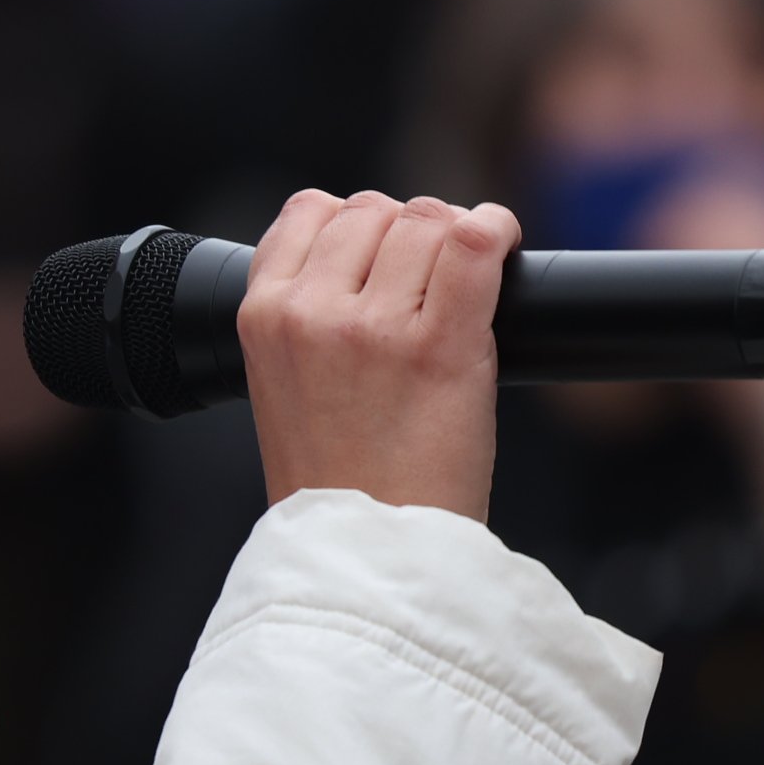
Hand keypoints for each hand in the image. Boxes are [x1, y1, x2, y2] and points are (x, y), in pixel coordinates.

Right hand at [240, 190, 520, 519]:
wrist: (370, 554)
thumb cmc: (341, 480)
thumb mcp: (285, 384)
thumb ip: (307, 312)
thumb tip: (375, 248)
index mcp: (262, 317)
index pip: (308, 211)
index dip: (357, 224)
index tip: (384, 254)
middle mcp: (310, 312)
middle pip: (373, 210)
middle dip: (409, 234)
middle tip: (429, 286)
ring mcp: (373, 327)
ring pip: (425, 221)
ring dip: (453, 241)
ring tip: (461, 289)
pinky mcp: (438, 345)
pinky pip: (472, 245)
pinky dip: (495, 231)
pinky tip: (500, 246)